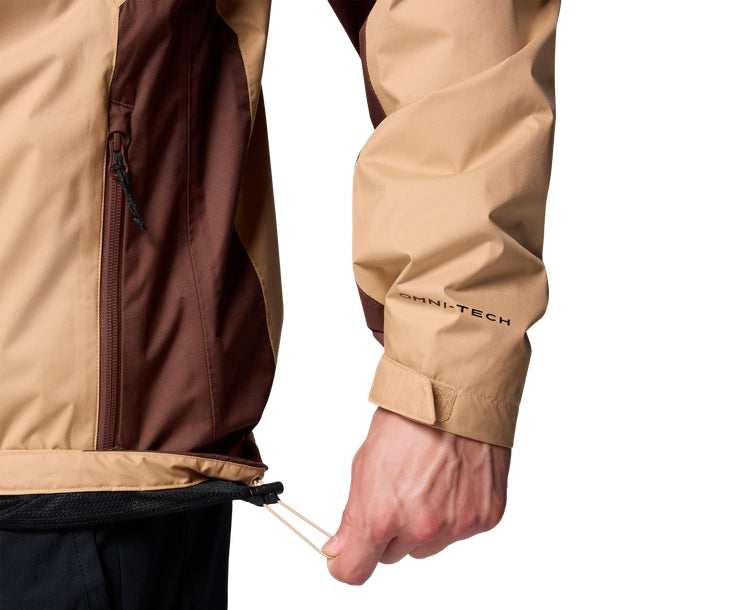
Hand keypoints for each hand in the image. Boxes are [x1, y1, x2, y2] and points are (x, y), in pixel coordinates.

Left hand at [322, 407, 510, 584]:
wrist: (458, 394)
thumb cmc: (410, 420)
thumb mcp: (366, 461)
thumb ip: (353, 513)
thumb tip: (339, 548)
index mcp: (382, 514)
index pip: (355, 571)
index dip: (347, 563)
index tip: (346, 554)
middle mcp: (421, 528)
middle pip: (393, 556)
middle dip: (389, 532)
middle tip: (398, 491)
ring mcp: (457, 526)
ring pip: (428, 546)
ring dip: (424, 524)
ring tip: (429, 480)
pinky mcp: (485, 518)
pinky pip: (460, 531)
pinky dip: (455, 512)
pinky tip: (453, 480)